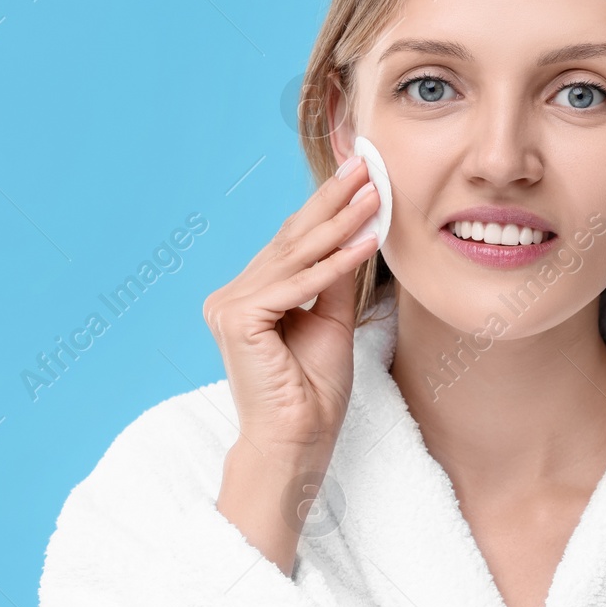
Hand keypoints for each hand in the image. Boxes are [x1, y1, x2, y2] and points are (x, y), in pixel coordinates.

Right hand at [201, 154, 379, 570]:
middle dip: (334, 201)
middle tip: (367, 164)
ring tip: (375, 193)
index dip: (327, 206)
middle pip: (293, 240)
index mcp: (249, 295)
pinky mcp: (238, 320)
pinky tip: (367, 241)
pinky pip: (298, 286)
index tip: (359, 174)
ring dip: (341, 223)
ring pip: (297, 257)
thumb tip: (356, 229)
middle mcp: (232, 296)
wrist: (298, 441)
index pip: (294, 242)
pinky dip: (335, 265)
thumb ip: (336, 276)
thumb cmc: (314, 392)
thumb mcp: (332, 320)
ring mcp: (230, 306)